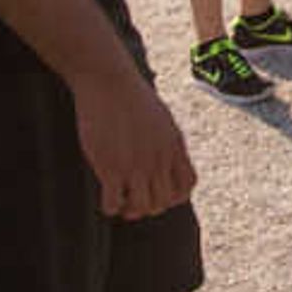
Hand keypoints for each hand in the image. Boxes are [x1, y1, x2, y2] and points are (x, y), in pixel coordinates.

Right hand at [74, 62, 194, 220]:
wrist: (108, 80)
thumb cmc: (130, 95)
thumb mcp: (160, 117)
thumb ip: (165, 139)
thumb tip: (164, 153)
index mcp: (174, 146)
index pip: (187, 186)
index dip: (174, 196)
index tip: (156, 190)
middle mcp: (158, 159)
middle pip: (164, 202)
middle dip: (150, 206)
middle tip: (134, 199)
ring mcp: (136, 165)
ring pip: (142, 208)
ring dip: (131, 211)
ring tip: (121, 201)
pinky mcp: (110, 167)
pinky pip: (114, 203)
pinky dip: (110, 208)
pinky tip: (105, 198)